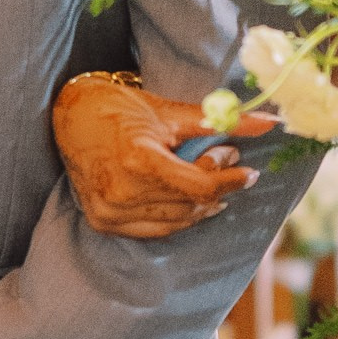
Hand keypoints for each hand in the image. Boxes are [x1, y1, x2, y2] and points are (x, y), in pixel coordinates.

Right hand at [53, 74, 274, 239]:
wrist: (69, 116)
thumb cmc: (119, 108)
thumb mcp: (171, 112)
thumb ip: (219, 122)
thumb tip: (268, 122)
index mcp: (139, 161)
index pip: (200, 186)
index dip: (230, 180)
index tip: (248, 171)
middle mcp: (122, 193)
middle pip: (190, 205)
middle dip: (216, 187)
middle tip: (228, 164)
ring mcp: (109, 212)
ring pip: (175, 223)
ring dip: (200, 206)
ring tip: (210, 183)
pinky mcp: (102, 221)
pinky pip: (153, 230)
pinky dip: (175, 218)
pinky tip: (185, 201)